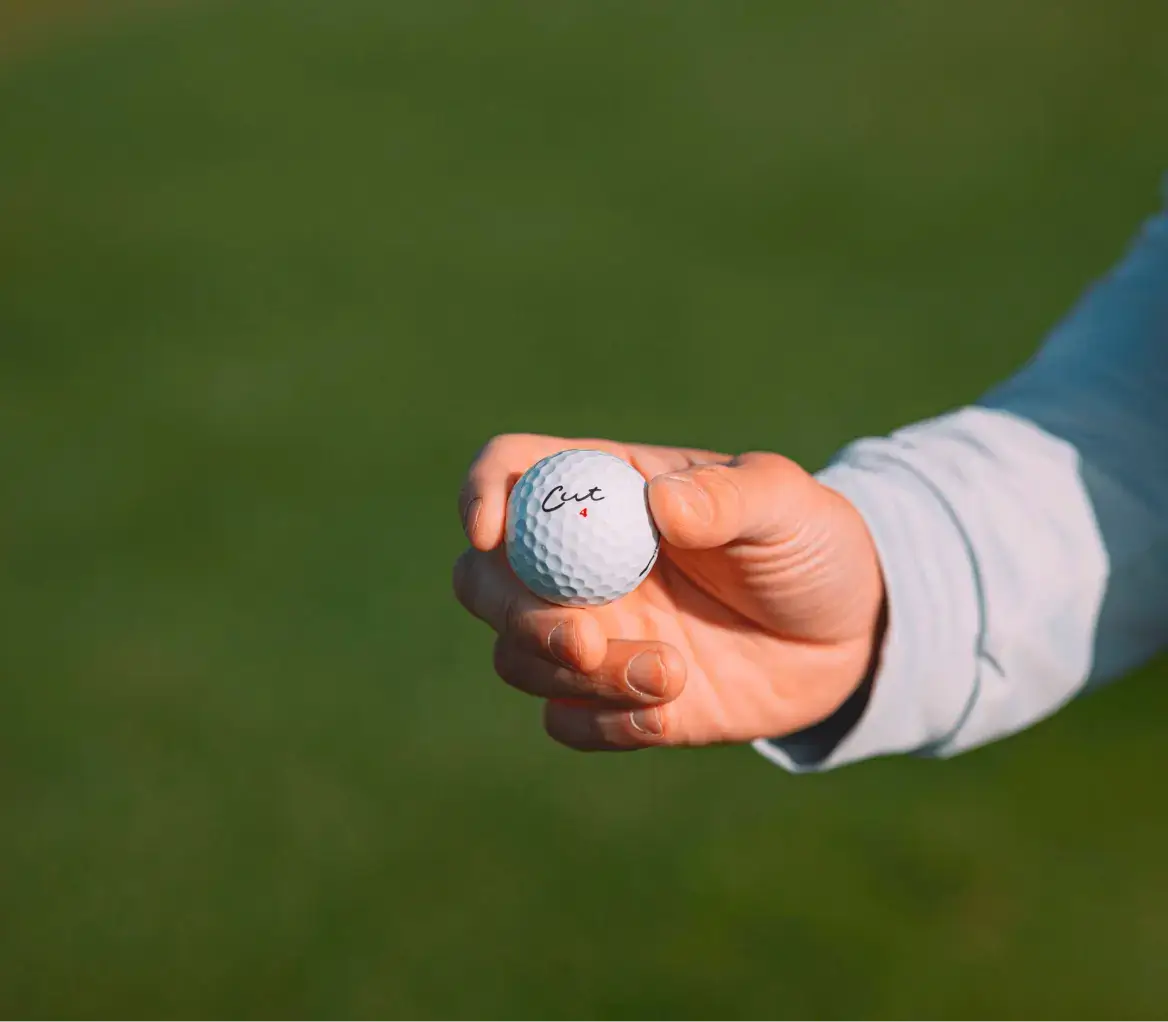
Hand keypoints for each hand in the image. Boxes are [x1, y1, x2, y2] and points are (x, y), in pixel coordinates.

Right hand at [453, 434, 884, 750]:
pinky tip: (668, 712)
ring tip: (672, 674)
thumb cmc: (809, 544)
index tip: (490, 533)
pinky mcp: (611, 698)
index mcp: (604, 491)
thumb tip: (659, 503)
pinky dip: (602, 725)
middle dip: (511, 612)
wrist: (848, 636)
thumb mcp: (785, 505)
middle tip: (580, 640)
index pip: (510, 474)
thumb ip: (728, 498)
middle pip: (482, 579)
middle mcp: (577, 562)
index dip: (481, 494)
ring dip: (576, 677)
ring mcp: (589, 633)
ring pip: (516, 658)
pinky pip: (565, 721)